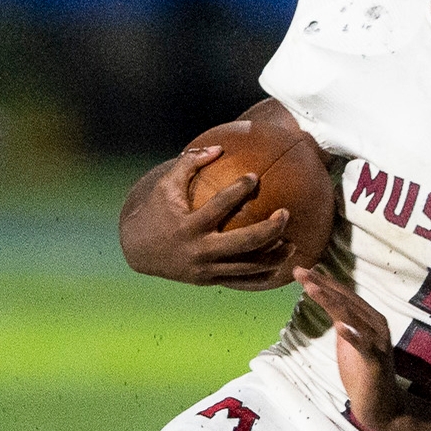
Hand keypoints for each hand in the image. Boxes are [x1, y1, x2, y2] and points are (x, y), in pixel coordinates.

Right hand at [118, 133, 295, 288]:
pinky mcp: (209, 281)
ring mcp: (205, 269)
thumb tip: (219, 148)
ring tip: (292, 244)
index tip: (254, 176)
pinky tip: (280, 268)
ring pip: (247, 268)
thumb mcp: (166, 186)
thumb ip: (190, 164)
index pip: (218, 206)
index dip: (238, 190)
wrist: (137, 251)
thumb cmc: (156, 212)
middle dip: (269, 230)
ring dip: (273, 257)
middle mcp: (199, 250)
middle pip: (243, 243)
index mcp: (188, 226)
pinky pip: (241, 283)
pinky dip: (262, 278)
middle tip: (286, 214)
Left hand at [297, 263, 408, 427]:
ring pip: (352, 317)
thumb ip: (342, 320)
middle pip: (346, 300)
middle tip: (300, 271)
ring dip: (331, 301)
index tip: (302, 271)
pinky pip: (363, 346)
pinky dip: (352, 335)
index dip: (323, 281)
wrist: (380, 405)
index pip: (344, 294)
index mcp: (369, 318)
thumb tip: (327, 301)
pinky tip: (340, 326)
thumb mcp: (349, 340)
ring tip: (312, 289)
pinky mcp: (376, 361)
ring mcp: (377, 342)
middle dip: (322, 284)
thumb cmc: (363, 372)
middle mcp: (376, 324)